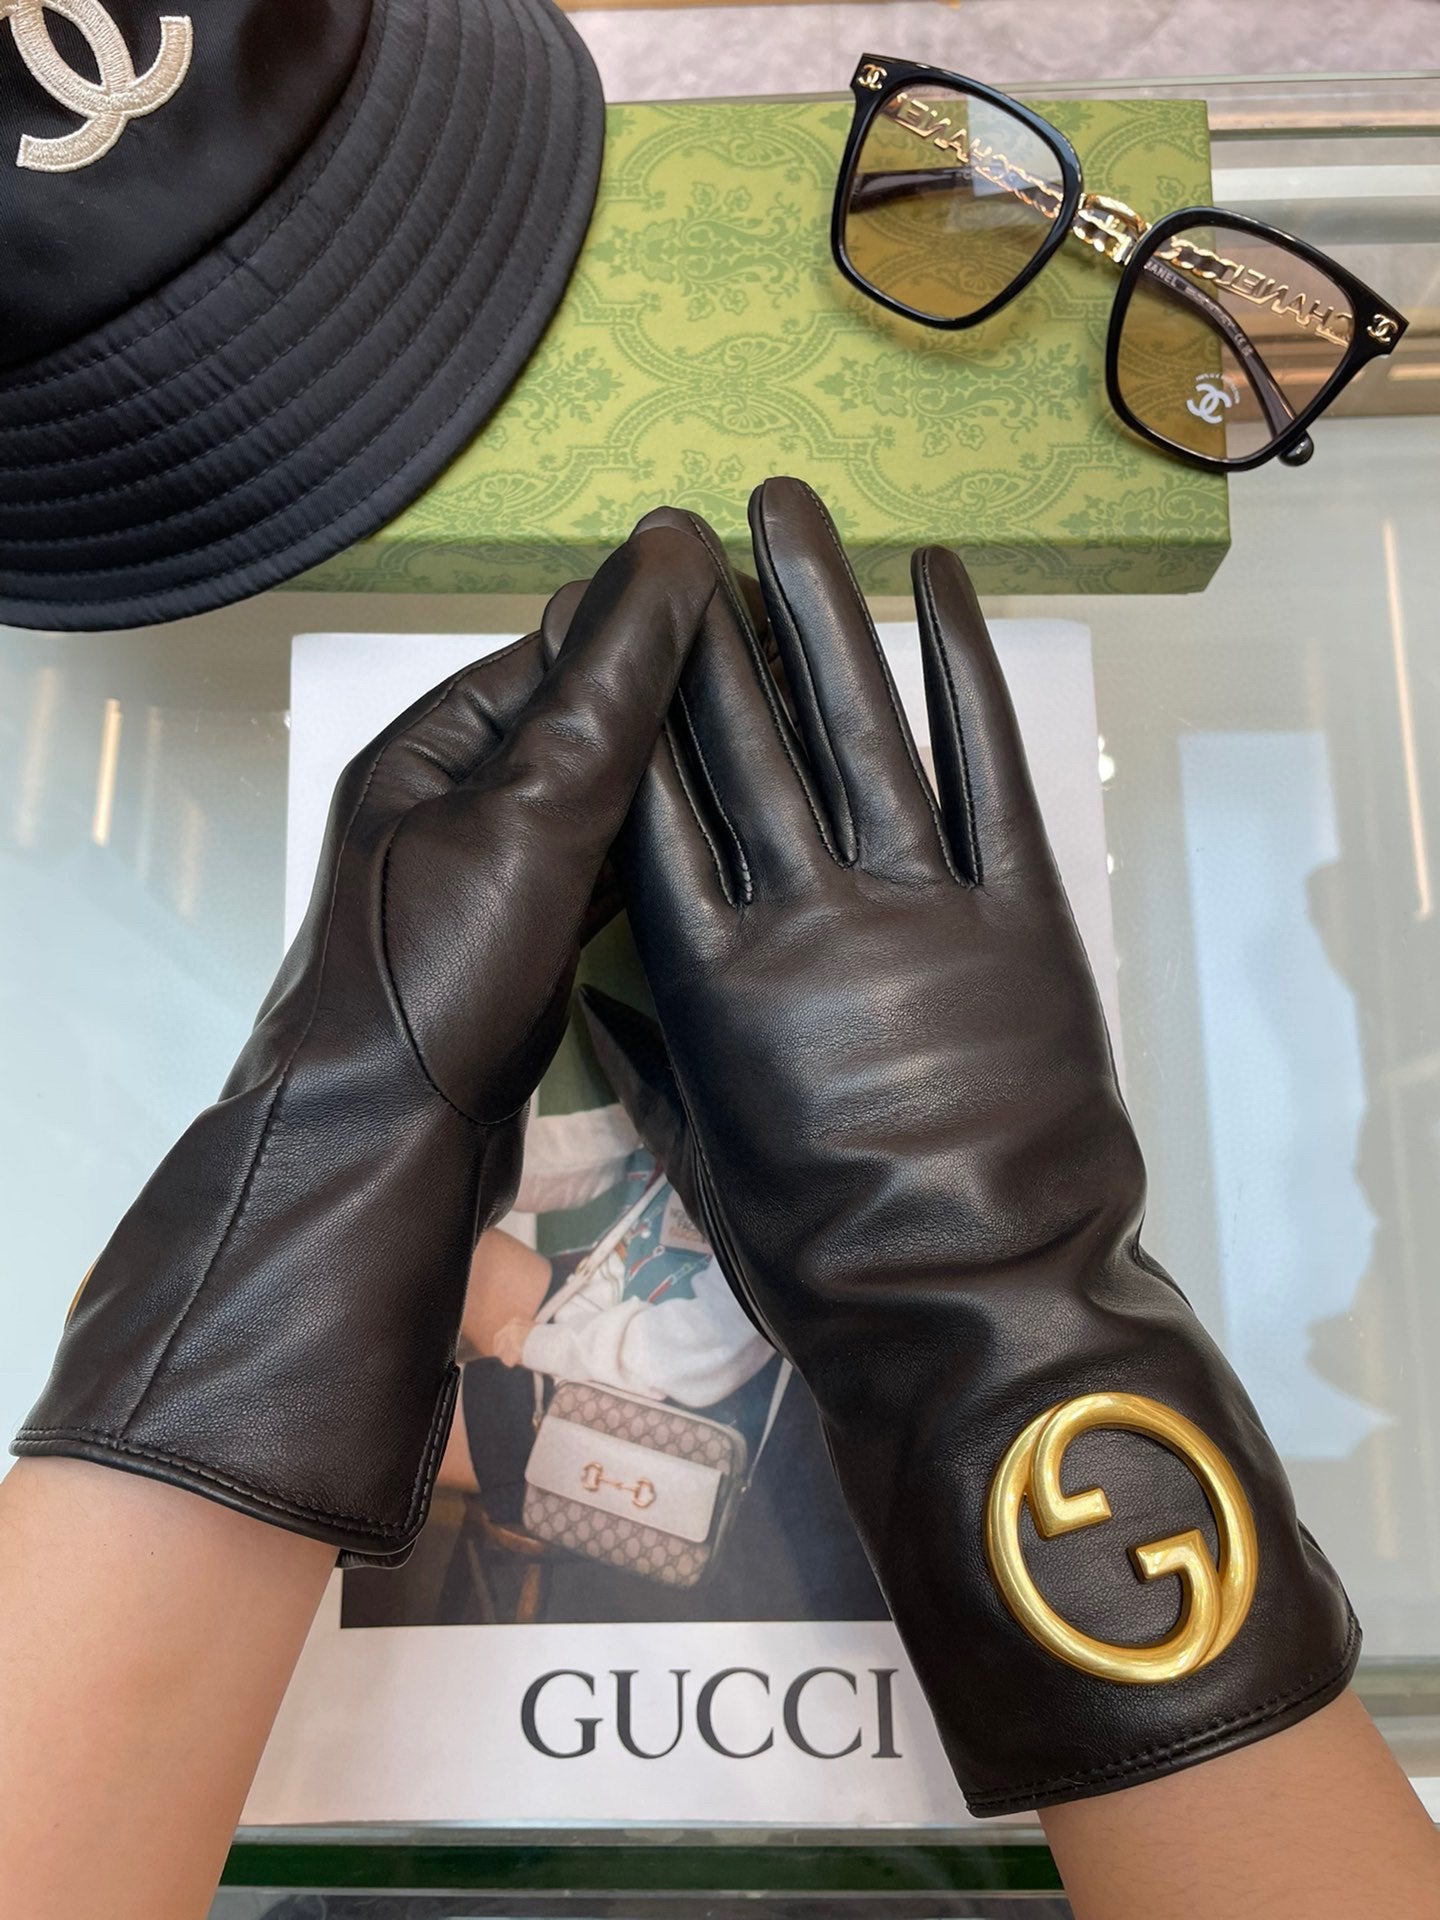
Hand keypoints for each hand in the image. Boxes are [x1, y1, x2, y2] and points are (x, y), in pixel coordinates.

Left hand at [15, 523, 713, 1563]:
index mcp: (431, 747)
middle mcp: (447, 804)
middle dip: (673, 708)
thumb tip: (674, 546)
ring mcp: (479, 885)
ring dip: (669, 784)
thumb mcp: (532, 816)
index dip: (659, 628)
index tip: (763, 619)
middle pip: (578, 726)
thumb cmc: (443, 976)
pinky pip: (593, 877)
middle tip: (793, 698)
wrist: (389, 1156)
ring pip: (593, 806)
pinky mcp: (513, 952)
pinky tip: (719, 861)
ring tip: (778, 768)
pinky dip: (651, 859)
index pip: (558, 649)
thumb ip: (605, 691)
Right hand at [604, 477, 1355, 1813]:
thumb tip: (596, 990)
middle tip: (675, 528)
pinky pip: (990, 766)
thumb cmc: (821, 1255)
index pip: (652, 811)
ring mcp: (922, 903)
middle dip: (702, 625)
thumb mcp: (702, 1166)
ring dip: (818, 605)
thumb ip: (647, 1062)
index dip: (626, 707)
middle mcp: (806, 915)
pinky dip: (967, 666)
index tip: (604, 624)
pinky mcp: (1023, 909)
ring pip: (858, 724)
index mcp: (714, 980)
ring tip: (784, 506)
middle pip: (742, 742)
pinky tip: (941, 577)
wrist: (973, 1306)